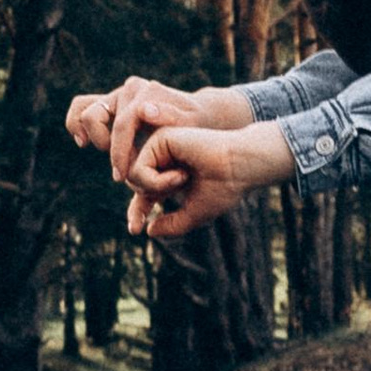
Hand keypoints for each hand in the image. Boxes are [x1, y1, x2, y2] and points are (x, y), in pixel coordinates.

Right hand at [65, 74, 202, 166]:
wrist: (199, 115)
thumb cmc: (196, 126)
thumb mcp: (191, 125)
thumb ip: (171, 118)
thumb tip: (143, 110)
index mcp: (147, 94)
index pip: (120, 125)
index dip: (118, 154)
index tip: (121, 177)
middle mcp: (130, 89)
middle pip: (95, 116)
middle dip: (105, 146)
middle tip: (121, 167)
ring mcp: (119, 93)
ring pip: (83, 107)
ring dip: (88, 133)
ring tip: (99, 150)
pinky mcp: (111, 101)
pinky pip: (83, 107)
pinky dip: (78, 124)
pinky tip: (84, 142)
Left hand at [126, 120, 294, 238]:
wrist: (238, 168)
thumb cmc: (224, 189)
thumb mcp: (196, 214)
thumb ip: (173, 225)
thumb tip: (149, 231)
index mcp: (172, 175)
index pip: (145, 195)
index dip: (138, 212)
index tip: (135, 230)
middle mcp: (165, 159)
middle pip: (135, 185)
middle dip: (144, 199)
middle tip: (169, 197)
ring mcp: (161, 148)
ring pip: (132, 177)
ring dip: (155, 187)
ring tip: (182, 180)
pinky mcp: (159, 139)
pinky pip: (139, 168)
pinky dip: (156, 180)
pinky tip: (181, 175)